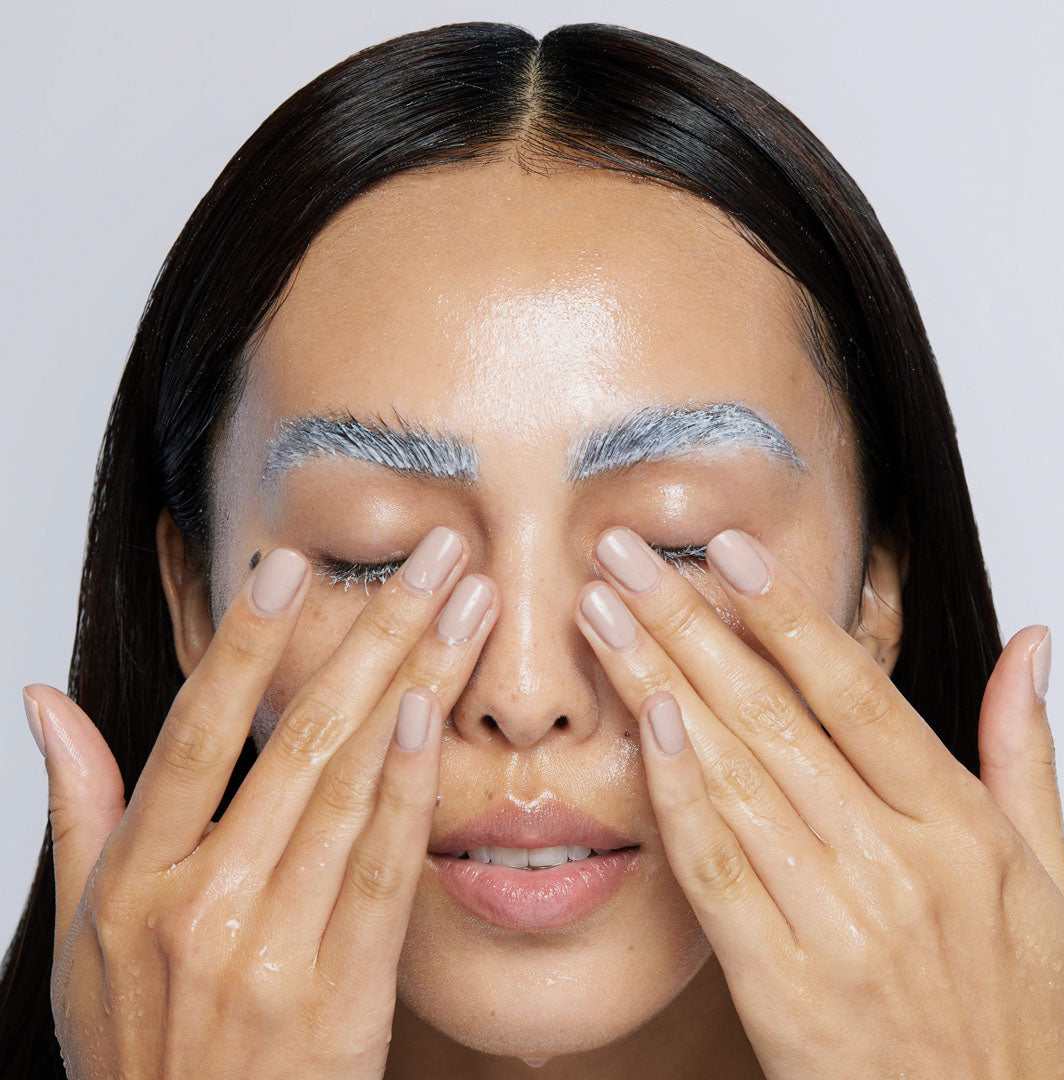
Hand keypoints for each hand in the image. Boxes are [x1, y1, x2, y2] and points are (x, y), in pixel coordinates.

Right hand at [26, 527, 497, 1078]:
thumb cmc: (141, 1049)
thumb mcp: (81, 937)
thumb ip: (78, 808)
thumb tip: (45, 701)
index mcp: (136, 881)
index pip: (195, 731)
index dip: (245, 642)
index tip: (289, 562)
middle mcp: (204, 903)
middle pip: (300, 738)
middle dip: (375, 631)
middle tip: (437, 555)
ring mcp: (274, 949)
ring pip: (352, 786)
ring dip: (417, 681)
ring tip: (467, 607)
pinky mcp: (342, 993)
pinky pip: (384, 871)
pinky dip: (409, 789)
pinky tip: (435, 716)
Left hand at [575, 526, 1063, 1078]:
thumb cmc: (1014, 1009)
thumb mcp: (1049, 877)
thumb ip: (1024, 751)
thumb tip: (1033, 644)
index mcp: (956, 825)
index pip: (857, 692)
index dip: (786, 615)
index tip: (725, 550)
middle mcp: (895, 862)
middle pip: (773, 716)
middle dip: (689, 624)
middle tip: (624, 556)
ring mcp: (836, 921)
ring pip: (733, 774)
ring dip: (657, 683)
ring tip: (602, 615)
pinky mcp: (782, 983)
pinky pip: (717, 869)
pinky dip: (677, 793)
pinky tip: (641, 723)